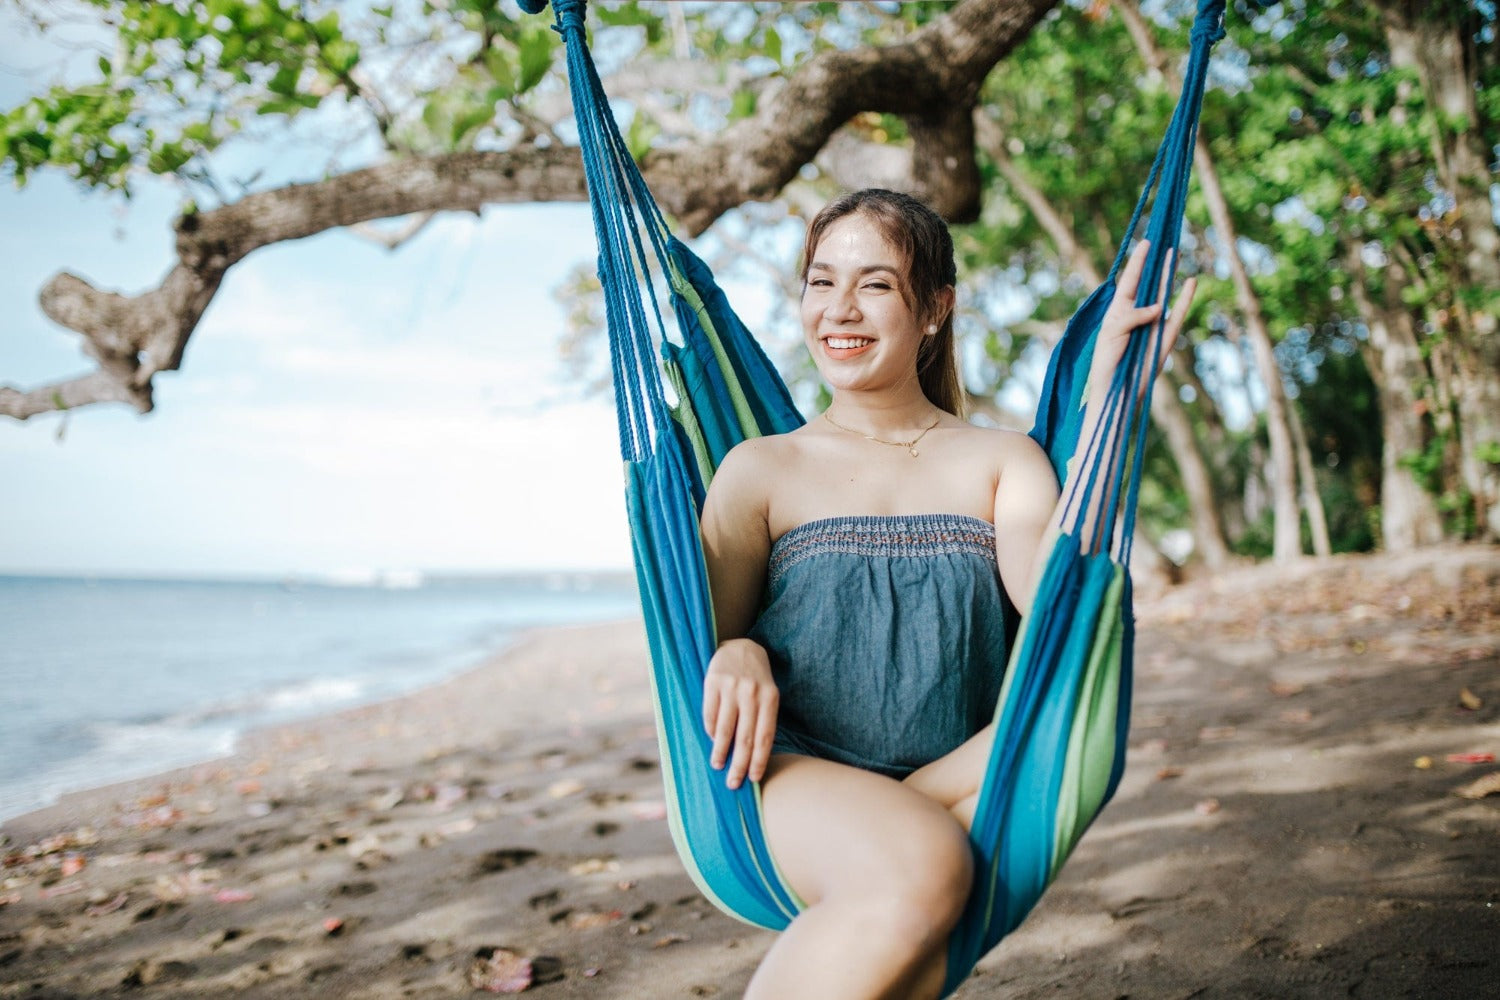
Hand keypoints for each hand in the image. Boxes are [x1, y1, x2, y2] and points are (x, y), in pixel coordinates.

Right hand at [702, 638, 778, 789]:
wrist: (741, 647)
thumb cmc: (756, 680)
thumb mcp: (767, 695)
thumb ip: (762, 720)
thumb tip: (752, 758)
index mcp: (770, 698)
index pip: (765, 736)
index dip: (759, 760)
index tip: (754, 779)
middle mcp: (752, 693)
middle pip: (745, 738)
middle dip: (739, 764)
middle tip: (733, 783)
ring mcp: (731, 688)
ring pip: (724, 730)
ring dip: (720, 752)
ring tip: (718, 765)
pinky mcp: (713, 682)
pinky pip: (710, 715)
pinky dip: (710, 731)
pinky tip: (711, 740)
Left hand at [1089, 240, 1197, 403]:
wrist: (1116, 390)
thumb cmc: (1107, 361)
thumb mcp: (1112, 333)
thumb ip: (1131, 316)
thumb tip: (1158, 307)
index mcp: (1118, 310)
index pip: (1130, 281)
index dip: (1138, 262)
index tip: (1147, 242)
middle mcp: (1137, 313)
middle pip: (1149, 282)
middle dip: (1156, 263)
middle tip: (1166, 241)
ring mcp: (1153, 323)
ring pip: (1164, 293)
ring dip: (1169, 274)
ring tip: (1176, 252)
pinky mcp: (1165, 336)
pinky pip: (1178, 314)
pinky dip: (1184, 299)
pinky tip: (1190, 282)